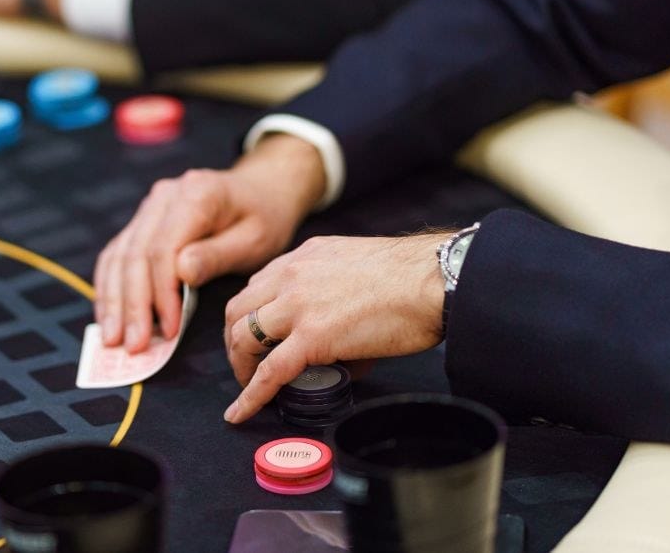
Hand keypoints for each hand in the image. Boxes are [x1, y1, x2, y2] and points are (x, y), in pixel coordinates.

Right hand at [94, 134, 326, 352]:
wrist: (261, 190)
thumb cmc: (264, 219)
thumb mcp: (255, 240)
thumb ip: (218, 255)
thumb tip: (181, 273)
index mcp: (196, 195)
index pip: (163, 249)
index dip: (161, 293)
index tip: (169, 330)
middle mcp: (164, 197)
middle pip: (134, 254)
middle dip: (132, 305)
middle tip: (133, 346)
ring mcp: (148, 207)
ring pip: (118, 256)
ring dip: (114, 301)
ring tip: (113, 340)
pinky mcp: (141, 221)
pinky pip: (117, 255)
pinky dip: (110, 288)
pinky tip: (109, 317)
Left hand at [221, 233, 448, 423]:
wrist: (434, 280)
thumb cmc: (412, 278)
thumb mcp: (357, 271)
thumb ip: (336, 300)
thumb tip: (341, 352)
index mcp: (304, 257)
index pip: (257, 285)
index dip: (249, 314)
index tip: (254, 335)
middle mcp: (292, 275)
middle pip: (238, 309)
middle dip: (235, 340)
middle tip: (245, 363)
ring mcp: (298, 305)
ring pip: (244, 337)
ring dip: (240, 365)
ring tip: (248, 386)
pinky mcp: (312, 337)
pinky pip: (269, 372)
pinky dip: (250, 396)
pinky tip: (241, 413)